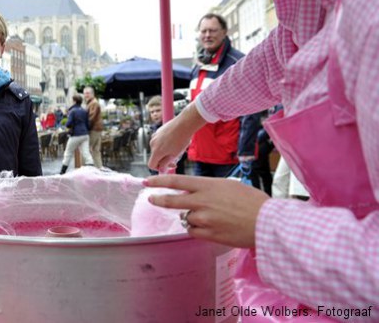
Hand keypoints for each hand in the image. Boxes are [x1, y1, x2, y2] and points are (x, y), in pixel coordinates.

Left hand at [144, 174, 269, 247]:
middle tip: (151, 198)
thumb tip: (196, 192)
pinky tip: (207, 227)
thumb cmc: (252, 201)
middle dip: (158, 199)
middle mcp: (202, 202)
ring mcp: (204, 219)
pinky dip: (195, 229)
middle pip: (171, 200)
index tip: (148, 181)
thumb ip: (209, 188)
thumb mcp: (229, 186)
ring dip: (189, 216)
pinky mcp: (208, 235)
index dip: (159, 181)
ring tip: (207, 216)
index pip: (176, 181)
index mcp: (207, 186)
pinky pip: (192, 231)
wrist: (267, 223)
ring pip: (184, 217)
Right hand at [147, 102, 204, 172]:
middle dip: (164, 159)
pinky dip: (165, 144)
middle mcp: (152, 144)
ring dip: (165, 151)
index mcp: (156, 151)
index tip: (168, 166)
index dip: (159, 168)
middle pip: (155, 156)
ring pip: (157, 148)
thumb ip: (166, 163)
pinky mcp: (157, 131)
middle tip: (175, 157)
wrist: (184, 124)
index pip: (151, 165)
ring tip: (176, 147)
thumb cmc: (181, 139)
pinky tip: (174, 140)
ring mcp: (154, 136)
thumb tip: (161, 169)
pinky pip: (159, 141)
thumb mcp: (174, 155)